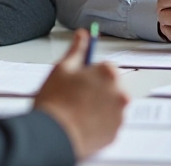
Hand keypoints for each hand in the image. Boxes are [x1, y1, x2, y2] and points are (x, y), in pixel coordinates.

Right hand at [34, 30, 128, 160]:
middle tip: (75, 99)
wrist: (50, 135)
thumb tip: (83, 35)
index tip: (78, 83)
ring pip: (110, 106)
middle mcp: (120, 92)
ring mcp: (119, 114)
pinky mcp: (115, 133)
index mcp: (109, 73)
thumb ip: (77, 50)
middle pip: (110, 87)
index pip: (104, 68)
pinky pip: (109, 125)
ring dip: (99, 108)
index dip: (88, 75)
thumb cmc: (55, 102)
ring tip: (77, 113)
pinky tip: (82, 125)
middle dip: (96, 91)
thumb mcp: (62, 68)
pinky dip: (99, 125)